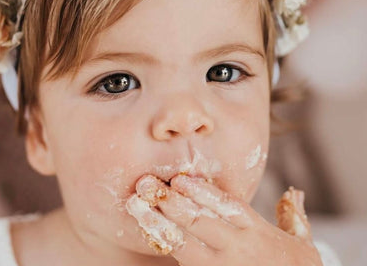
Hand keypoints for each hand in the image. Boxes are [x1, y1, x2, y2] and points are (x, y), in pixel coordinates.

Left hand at [126, 174, 322, 265]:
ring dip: (157, 224)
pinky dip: (165, 249)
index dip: (201, 191)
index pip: (226, 206)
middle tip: (144, 185)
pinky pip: (183, 264)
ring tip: (135, 206)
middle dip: (170, 202)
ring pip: (184, 246)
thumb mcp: (302, 245)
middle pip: (199, 222)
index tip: (178, 179)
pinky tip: (148, 237)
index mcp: (256, 232)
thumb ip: (293, 216)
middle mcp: (237, 250)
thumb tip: (293, 192)